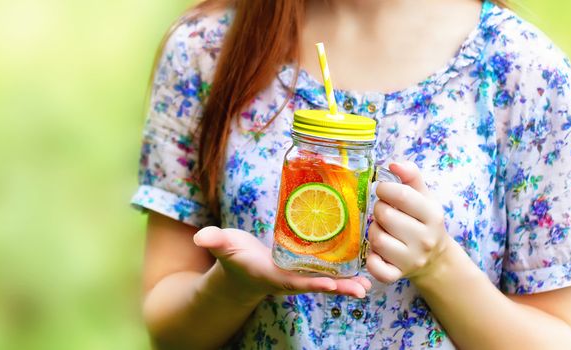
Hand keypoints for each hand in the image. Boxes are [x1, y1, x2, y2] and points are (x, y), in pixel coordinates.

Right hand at [193, 227, 371, 299]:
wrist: (242, 269)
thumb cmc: (233, 255)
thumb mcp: (223, 245)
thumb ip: (213, 240)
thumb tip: (200, 236)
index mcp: (273, 276)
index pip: (294, 282)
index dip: (311, 284)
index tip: (329, 284)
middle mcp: (291, 279)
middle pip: (318, 285)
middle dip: (339, 288)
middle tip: (362, 289)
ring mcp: (301, 276)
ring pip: (329, 280)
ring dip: (349, 283)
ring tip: (370, 284)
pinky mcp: (308, 268)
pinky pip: (330, 270)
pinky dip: (347, 270)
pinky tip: (366, 266)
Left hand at [365, 162, 453, 283]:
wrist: (435, 259)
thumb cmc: (423, 222)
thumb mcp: (424, 197)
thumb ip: (411, 176)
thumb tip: (393, 164)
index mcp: (433, 215)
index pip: (402, 195)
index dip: (385, 189)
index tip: (383, 191)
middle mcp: (425, 239)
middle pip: (385, 216)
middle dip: (379, 210)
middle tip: (384, 212)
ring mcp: (411, 260)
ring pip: (377, 240)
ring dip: (373, 232)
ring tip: (382, 229)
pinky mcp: (397, 276)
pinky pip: (375, 267)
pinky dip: (371, 259)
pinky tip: (377, 251)